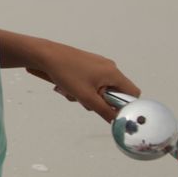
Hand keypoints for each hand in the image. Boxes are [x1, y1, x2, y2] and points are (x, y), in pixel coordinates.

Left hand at [26, 41, 140, 122]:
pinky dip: (82, 88)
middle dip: (100, 101)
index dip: (124, 105)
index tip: (110, 111)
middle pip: (114, 92)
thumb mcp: (86, 97)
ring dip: (87, 96)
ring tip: (72, 92)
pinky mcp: (87, 64)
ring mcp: (97, 64)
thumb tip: (117, 121)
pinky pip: (91, 82)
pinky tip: (68, 87)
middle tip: (85, 100)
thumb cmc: (66, 72)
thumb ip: (105, 111)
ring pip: (100, 89)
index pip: (132, 93)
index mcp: (113, 72)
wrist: (45, 55)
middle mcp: (108, 67)